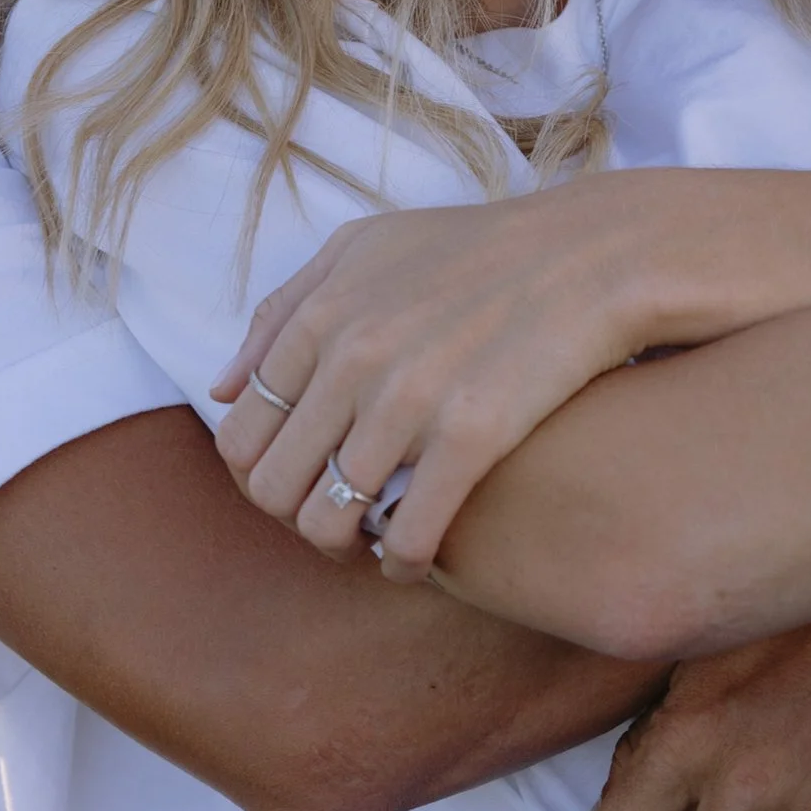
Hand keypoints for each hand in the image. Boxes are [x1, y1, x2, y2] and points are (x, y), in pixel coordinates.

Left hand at [212, 183, 690, 576]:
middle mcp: (352, 357)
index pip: (241, 432)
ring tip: (372, 541)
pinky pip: (411, 533)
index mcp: (319, 315)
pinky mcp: (473, 435)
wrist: (593, 254)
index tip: (299, 481)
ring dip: (344, 546)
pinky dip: (406, 562)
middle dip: (293, 517)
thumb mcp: (364, 248)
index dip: (262, 474)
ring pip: (329, 520)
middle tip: (333, 519)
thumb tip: (217, 389)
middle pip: (272, 486)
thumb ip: (282, 310)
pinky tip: (419, 560)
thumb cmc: (478, 249)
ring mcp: (410, 398)